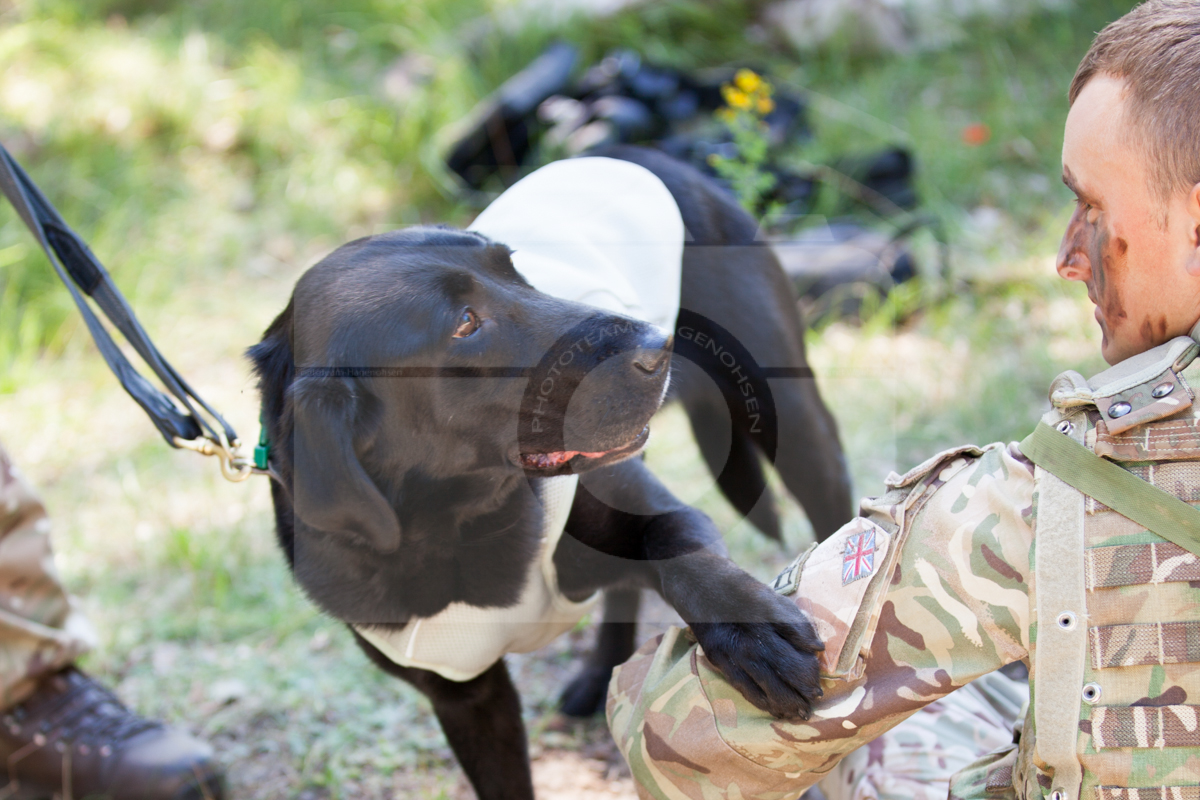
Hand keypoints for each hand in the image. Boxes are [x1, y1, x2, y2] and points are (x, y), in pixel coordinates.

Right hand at [668, 565, 822, 720]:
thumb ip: (795, 622)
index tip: (819, 676)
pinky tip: (776, 709)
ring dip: (790, 703)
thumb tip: (817, 649)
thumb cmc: (741, 591)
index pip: (802, 643)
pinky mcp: (719, 660)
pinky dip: (765, 703)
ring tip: (802, 712)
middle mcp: (754, 634)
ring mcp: (735, 650)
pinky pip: (747, 690)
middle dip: (807, 688)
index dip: (814, 666)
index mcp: (770, 613)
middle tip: (815, 697)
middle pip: (790, 669)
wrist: (698, 585)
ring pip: (770, 687)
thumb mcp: (772, 597)